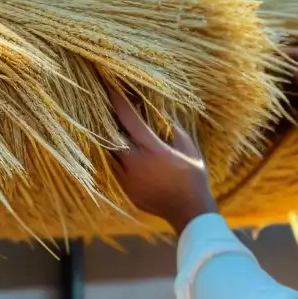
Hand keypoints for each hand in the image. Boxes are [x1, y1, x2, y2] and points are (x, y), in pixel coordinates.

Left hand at [107, 87, 217, 234]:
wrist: (189, 212)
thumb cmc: (193, 178)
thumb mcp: (189, 149)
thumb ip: (174, 130)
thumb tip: (164, 115)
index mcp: (151, 149)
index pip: (128, 119)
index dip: (118, 101)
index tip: (109, 86)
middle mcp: (134, 163)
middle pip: (110, 135)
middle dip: (106, 120)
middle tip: (104, 106)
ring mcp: (128, 179)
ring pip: (111, 154)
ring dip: (112, 141)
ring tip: (112, 128)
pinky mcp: (127, 191)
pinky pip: (117, 170)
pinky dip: (120, 160)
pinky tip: (126, 155)